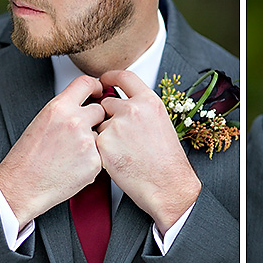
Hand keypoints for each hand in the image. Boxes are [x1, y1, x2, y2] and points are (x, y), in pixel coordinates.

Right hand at [0, 75, 107, 227]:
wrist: (24, 185)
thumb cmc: (28, 156)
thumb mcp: (42, 121)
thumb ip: (65, 109)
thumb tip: (85, 101)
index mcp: (59, 108)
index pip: (86, 83)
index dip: (95, 86)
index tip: (98, 91)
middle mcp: (74, 122)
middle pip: (100, 109)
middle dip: (95, 118)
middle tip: (80, 131)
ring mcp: (87, 142)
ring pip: (103, 132)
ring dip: (94, 139)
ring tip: (72, 151)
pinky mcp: (94, 162)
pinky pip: (101, 153)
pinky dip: (92, 158)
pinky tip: (75, 164)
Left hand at [98, 70, 201, 235]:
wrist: (167, 185)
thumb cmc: (167, 160)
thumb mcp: (160, 123)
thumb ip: (142, 108)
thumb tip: (124, 102)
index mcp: (149, 101)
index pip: (124, 77)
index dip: (110, 77)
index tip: (104, 80)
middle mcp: (133, 109)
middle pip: (107, 102)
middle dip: (108, 116)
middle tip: (121, 135)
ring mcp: (116, 126)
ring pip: (99, 124)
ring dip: (105, 134)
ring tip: (125, 151)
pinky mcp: (104, 144)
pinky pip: (95, 141)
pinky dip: (102, 150)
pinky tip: (118, 159)